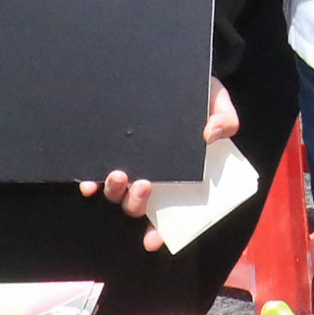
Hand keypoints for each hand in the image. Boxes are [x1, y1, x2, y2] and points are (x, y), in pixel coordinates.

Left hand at [83, 78, 241, 250]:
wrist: (174, 73)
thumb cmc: (199, 93)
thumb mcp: (218, 102)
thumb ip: (225, 119)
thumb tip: (212, 134)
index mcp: (178, 178)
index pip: (166, 215)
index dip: (157, 233)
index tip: (151, 242)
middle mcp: (150, 178)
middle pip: (136, 206)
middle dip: (136, 204)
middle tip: (144, 186)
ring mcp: (128, 167)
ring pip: (115, 194)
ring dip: (114, 192)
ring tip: (120, 175)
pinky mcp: (110, 152)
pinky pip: (94, 175)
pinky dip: (90, 182)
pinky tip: (88, 181)